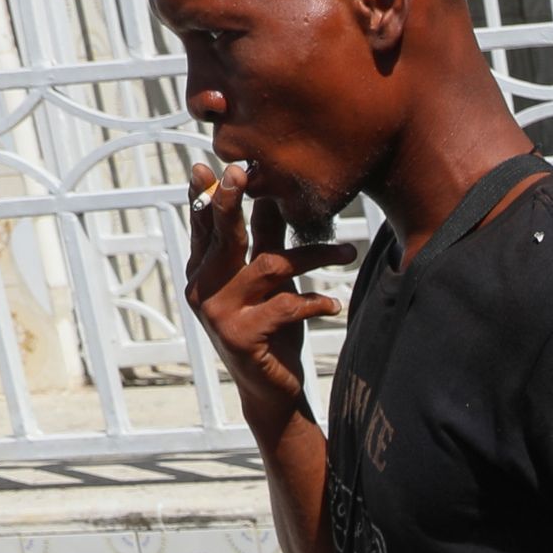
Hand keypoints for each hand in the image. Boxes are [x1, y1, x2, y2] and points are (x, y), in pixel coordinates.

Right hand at [183, 159, 356, 419]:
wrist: (270, 390)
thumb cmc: (271, 329)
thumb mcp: (267, 282)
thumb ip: (263, 240)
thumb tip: (267, 192)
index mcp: (203, 273)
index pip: (204, 226)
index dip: (207, 195)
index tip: (212, 163)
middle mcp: (203, 290)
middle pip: (225, 237)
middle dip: (233, 201)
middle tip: (246, 171)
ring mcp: (218, 314)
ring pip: (270, 267)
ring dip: (316, 256)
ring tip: (349, 252)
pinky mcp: (241, 336)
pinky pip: (286, 306)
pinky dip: (316, 302)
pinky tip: (336, 305)